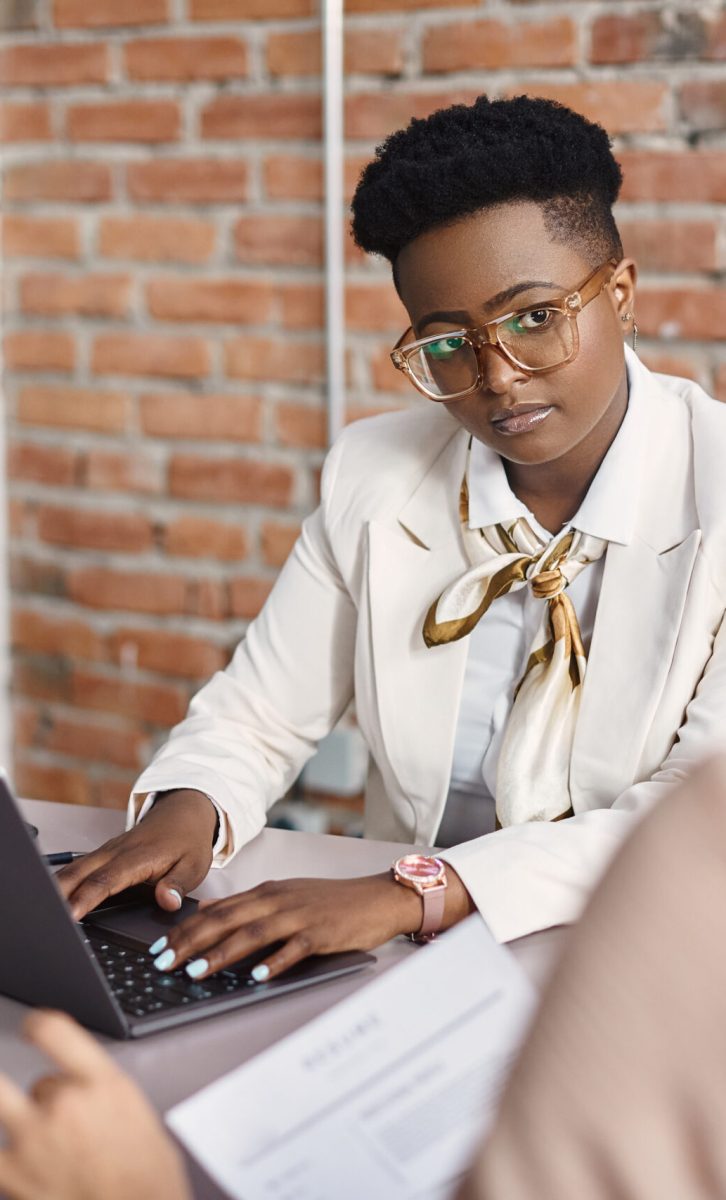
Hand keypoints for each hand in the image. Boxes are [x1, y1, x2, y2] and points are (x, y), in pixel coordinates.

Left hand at [0, 1010, 189, 1199]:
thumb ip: (103, 1095)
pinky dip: (9, 1160)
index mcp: (103, 1085)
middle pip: (40, 1083)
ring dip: (26, 1128)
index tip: (32, 1026)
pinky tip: (27, 1167)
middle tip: (36, 1103)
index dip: (38, 1024)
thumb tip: (84, 1092)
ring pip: (9, 1110)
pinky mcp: (11, 1173)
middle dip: (43, 1097)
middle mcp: (67, 1104)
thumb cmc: (147, 1181)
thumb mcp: (138, 1118)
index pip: (55, 1031)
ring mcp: (33, 1138)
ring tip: (46, 1147)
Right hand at [56, 789, 217, 920]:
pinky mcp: (102, 855)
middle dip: (59, 894)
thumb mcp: (194, 865)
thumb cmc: (187, 841)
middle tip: (47, 918)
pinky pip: (77, 868)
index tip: (72, 915)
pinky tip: (52, 899)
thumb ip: (179, 884)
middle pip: (79, 873)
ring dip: (56, 888)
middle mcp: (116, 852)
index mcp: (137, 857)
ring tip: (43, 912)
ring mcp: (106, 852)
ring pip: (73, 869)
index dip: (87, 898)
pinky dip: (62, 882)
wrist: (183, 813)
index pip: (106, 880)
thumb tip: (167, 901)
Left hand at [148, 868, 474, 982]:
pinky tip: (256, 976)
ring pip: (252, 933)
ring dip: (221, 953)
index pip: (216, 911)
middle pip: (226, 920)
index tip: (157, 948)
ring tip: (195, 972)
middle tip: (162, 963)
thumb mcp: (285, 895)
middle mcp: (278, 900)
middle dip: (190, 942)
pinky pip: (293, 948)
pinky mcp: (321, 933)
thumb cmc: (331, 902)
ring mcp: (299, 916)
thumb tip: (207, 913)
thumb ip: (248, 905)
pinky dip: (273, 961)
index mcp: (267, 892)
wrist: (377, 898)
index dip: (184, 929)